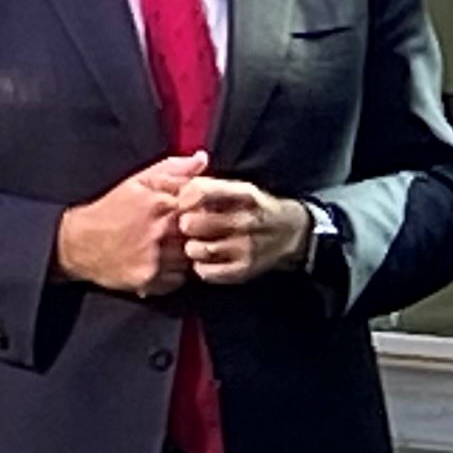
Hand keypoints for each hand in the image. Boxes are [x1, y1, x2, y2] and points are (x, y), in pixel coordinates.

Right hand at [57, 156, 200, 296]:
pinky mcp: (151, 280)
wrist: (79, 244)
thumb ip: (173, 169)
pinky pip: (179, 279)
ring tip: (168, 247)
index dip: (204, 209)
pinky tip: (161, 262)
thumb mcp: (138, 181)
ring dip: (186, 254)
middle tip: (181, 233)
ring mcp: (156, 258)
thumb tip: (202, 158)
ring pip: (192, 258)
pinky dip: (175, 273)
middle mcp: (161, 232)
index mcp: (161, 203)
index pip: (204, 207)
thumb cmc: (111, 210)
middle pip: (201, 234)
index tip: (196, 212)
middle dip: (197, 233)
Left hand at [175, 175, 313, 285]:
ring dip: (191, 247)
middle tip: (190, 226)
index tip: (182, 202)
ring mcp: (245, 247)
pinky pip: (205, 272)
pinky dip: (201, 266)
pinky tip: (208, 259)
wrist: (291, 233)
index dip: (182, 197)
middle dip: (185, 224)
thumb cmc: (253, 208)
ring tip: (198, 243)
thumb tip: (161, 181)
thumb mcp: (235, 186)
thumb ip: (199, 182)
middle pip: (191, 223)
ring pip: (195, 249)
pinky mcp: (244, 270)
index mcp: (242, 193)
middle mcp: (245, 220)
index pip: (199, 190)